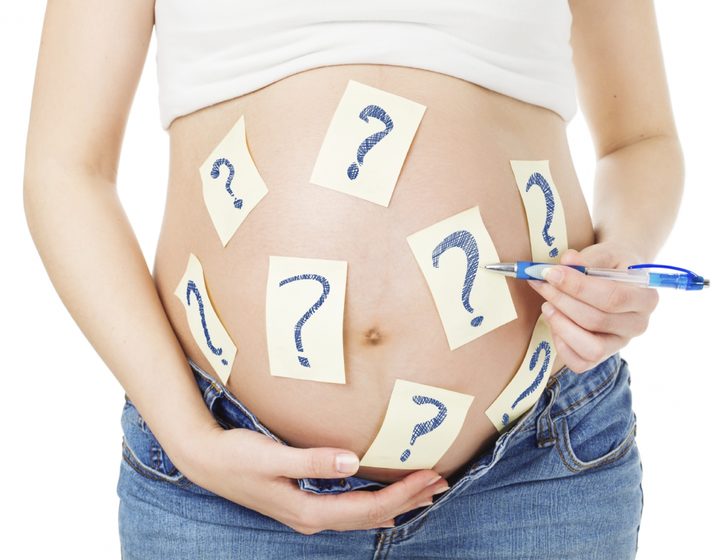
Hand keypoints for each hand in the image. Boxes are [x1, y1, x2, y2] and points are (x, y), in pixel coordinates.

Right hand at [176, 423, 448, 534]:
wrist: (205, 460)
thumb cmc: (236, 455)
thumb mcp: (271, 456)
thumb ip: (311, 460)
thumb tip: (352, 462)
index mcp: (308, 510)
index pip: (367, 508)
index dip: (402, 494)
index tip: (430, 477)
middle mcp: (311, 519)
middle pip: (370, 515)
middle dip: (408, 500)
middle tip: (441, 483)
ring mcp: (307, 514)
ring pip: (361, 514)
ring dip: (395, 503)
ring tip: (424, 492)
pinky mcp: (302, 502)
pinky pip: (349, 509)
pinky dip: (374, 504)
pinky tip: (384, 501)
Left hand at [527, 242, 658, 372]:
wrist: (616, 277)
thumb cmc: (609, 265)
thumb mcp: (603, 254)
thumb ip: (586, 258)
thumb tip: (567, 260)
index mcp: (646, 298)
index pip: (613, 297)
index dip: (578, 286)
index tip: (551, 273)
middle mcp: (638, 325)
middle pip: (597, 321)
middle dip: (563, 301)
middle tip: (542, 284)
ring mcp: (620, 344)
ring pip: (591, 348)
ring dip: (562, 326)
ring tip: (547, 305)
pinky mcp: (601, 357)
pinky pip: (580, 363)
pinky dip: (562, 345)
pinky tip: (554, 322)